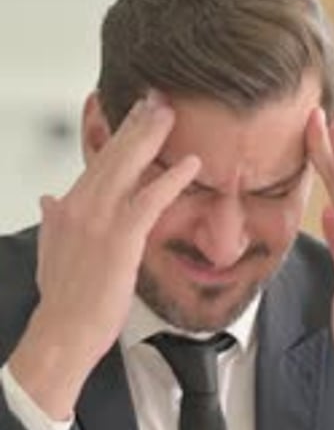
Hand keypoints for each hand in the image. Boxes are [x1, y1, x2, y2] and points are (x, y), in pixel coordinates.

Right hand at [8, 94, 199, 418]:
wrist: (63, 330)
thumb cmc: (64, 299)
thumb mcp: (51, 252)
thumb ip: (53, 221)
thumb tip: (47, 198)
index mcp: (67, 207)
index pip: (96, 162)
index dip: (118, 136)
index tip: (134, 115)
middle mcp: (80, 206)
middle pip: (112, 155)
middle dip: (136, 124)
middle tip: (158, 99)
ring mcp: (99, 220)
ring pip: (127, 167)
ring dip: (152, 138)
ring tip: (172, 114)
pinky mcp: (120, 239)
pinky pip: (150, 200)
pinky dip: (171, 180)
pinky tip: (191, 165)